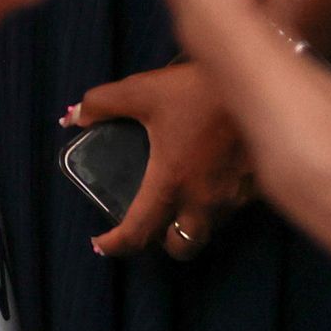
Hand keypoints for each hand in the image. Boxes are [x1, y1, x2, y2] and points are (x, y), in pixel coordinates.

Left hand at [68, 61, 251, 258]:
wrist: (258, 83)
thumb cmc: (196, 89)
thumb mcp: (141, 91)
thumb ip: (102, 105)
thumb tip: (72, 116)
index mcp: (171, 184)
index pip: (138, 234)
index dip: (115, 246)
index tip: (101, 244)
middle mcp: (204, 201)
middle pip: (181, 247)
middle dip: (161, 243)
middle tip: (147, 223)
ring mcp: (234, 198)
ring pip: (209, 230)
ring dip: (190, 224)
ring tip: (176, 198)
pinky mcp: (258, 187)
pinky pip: (232, 209)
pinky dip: (216, 205)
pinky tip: (208, 179)